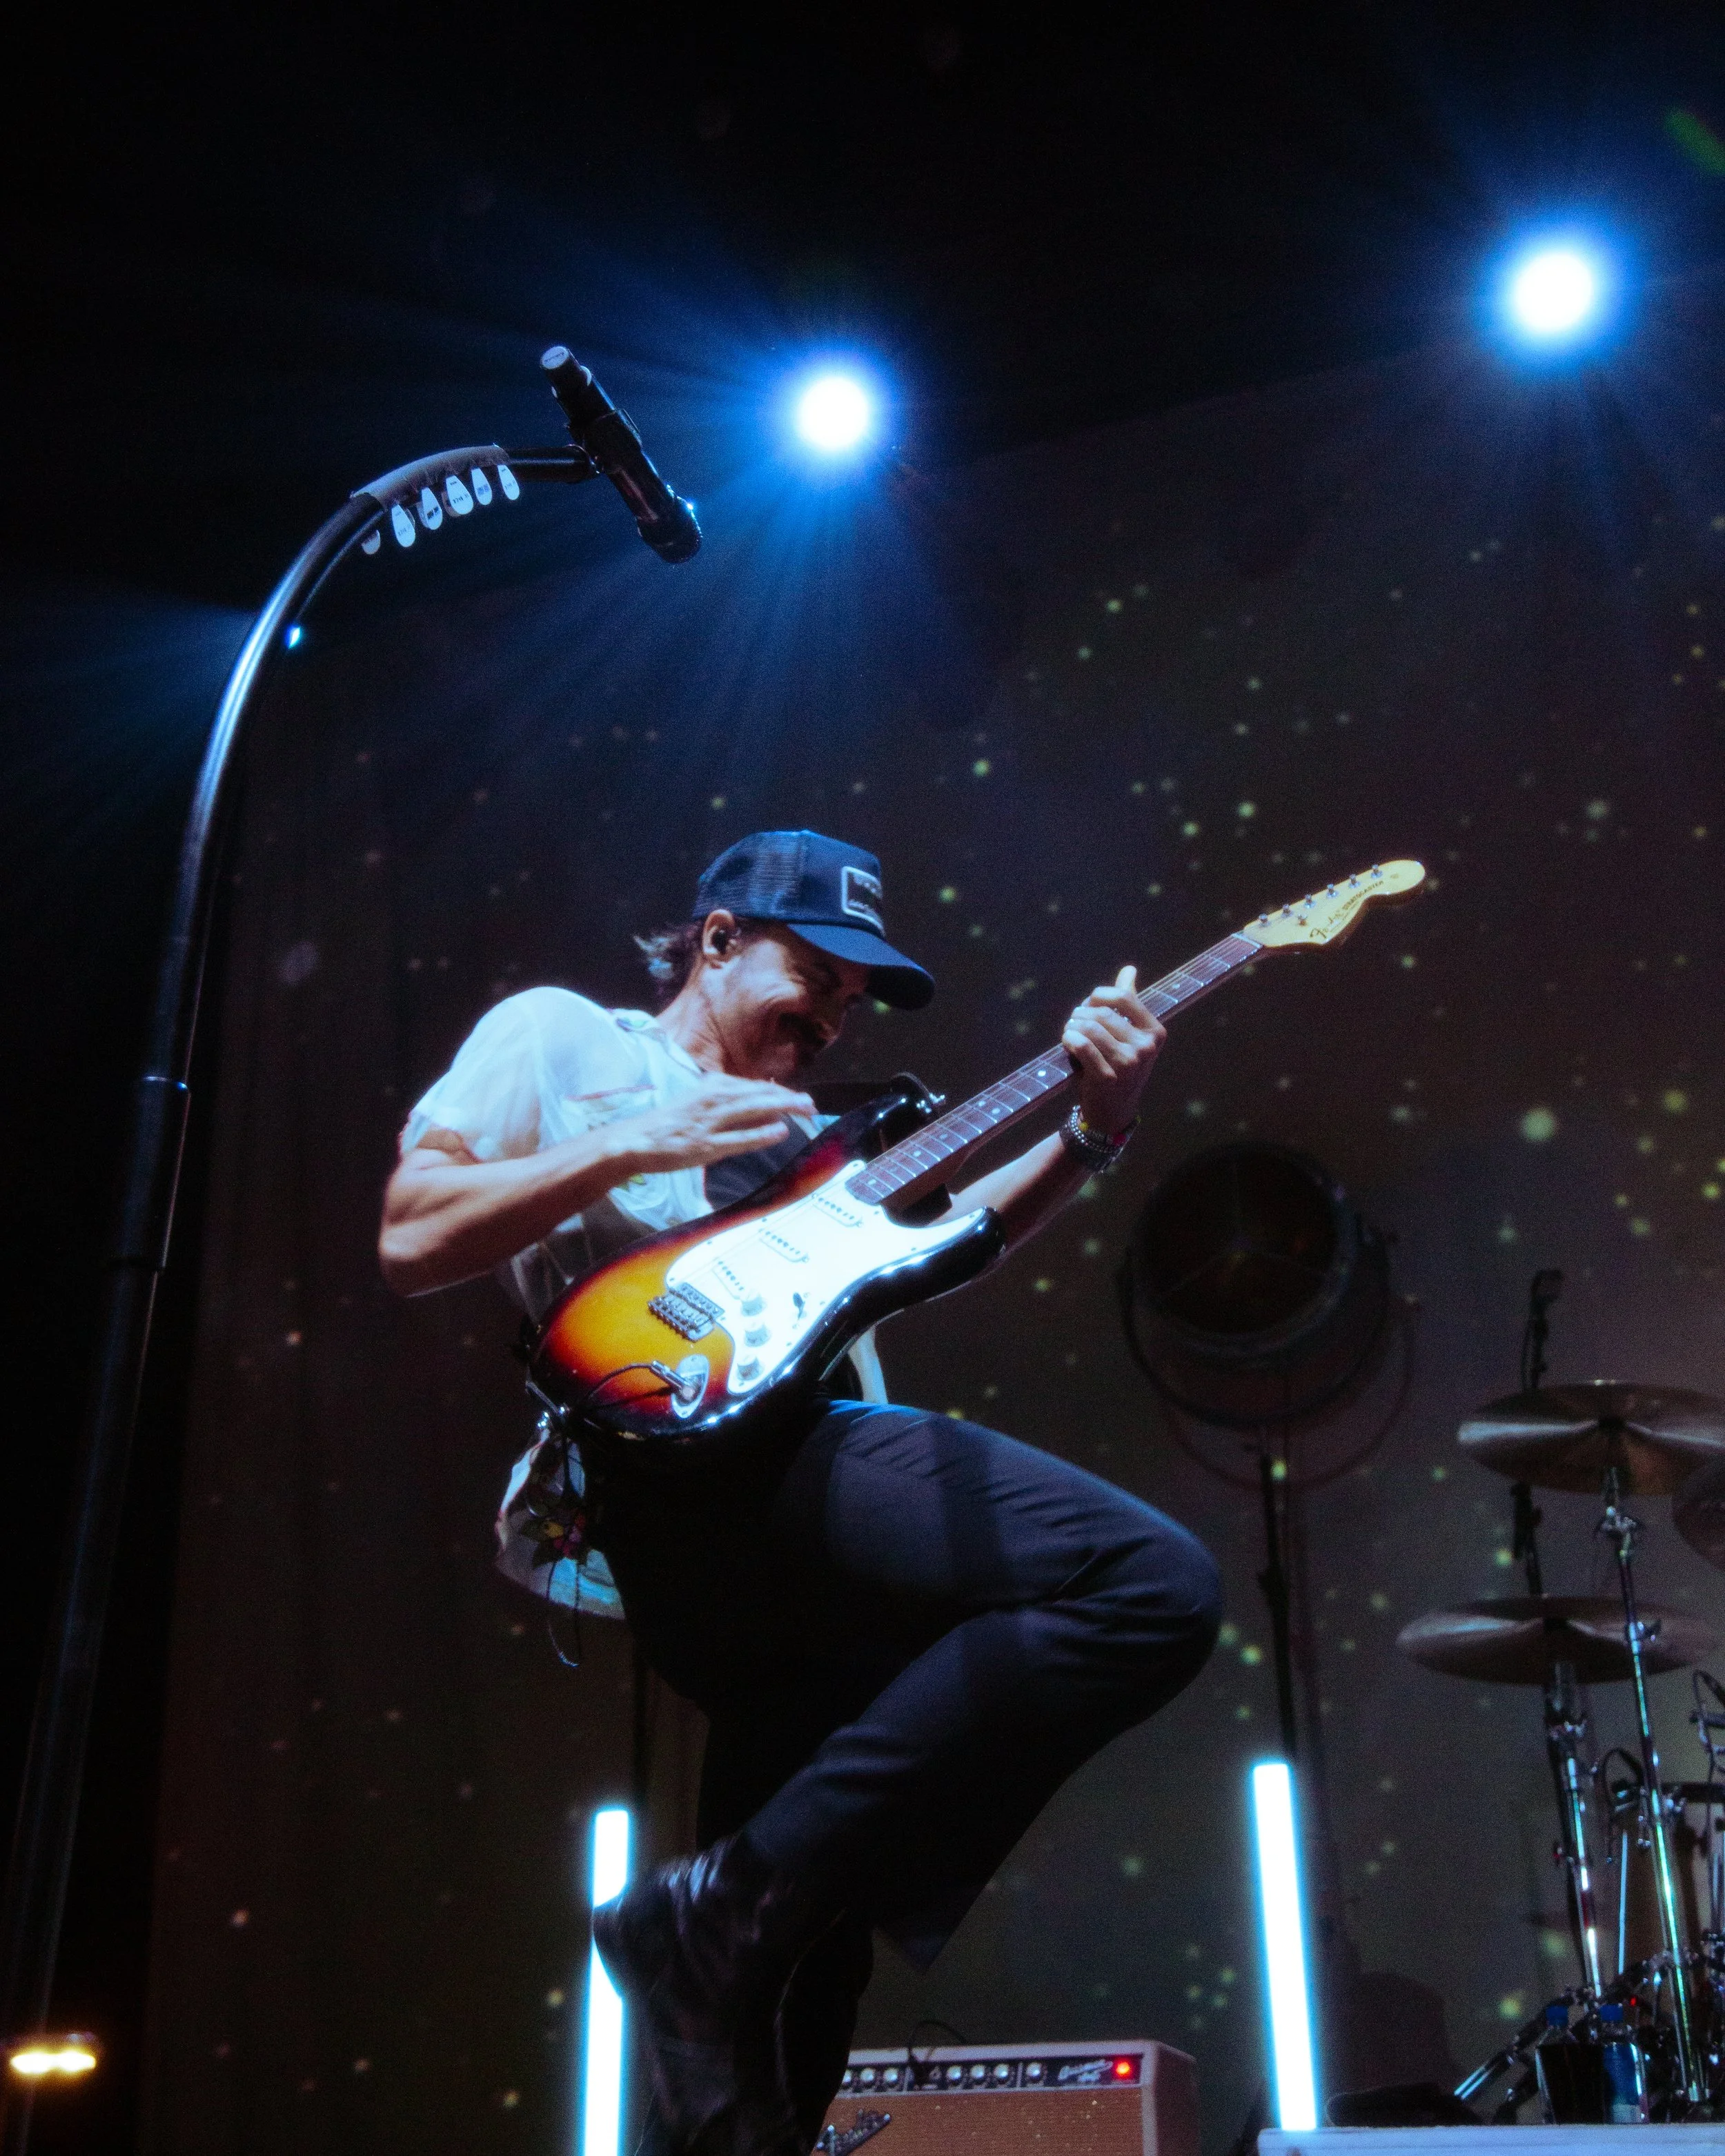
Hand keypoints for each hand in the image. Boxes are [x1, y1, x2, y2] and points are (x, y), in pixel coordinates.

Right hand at [629, 1075, 815, 1172]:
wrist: (634, 1139)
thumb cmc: (666, 1123)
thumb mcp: (697, 1104)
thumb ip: (725, 1103)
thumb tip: (758, 1106)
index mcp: (711, 1086)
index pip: (753, 1086)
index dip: (779, 1092)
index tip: (798, 1097)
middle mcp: (713, 1098)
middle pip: (759, 1094)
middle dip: (788, 1098)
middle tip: (812, 1104)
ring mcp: (710, 1121)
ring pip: (753, 1110)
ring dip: (782, 1108)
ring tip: (806, 1110)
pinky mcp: (705, 1144)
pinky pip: (738, 1137)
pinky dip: (760, 1133)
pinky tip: (780, 1131)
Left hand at [1062, 966, 1164, 1135]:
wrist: (1113, 1111)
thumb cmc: (1119, 1066)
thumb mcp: (1129, 1035)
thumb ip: (1129, 1002)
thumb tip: (1129, 969)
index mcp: (1155, 1032)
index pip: (1123, 997)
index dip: (1098, 995)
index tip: (1089, 1005)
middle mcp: (1146, 1047)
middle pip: (1102, 1012)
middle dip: (1081, 1013)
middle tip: (1074, 1022)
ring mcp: (1128, 1063)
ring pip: (1090, 1027)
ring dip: (1072, 1026)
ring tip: (1070, 1032)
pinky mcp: (1107, 1076)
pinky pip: (1082, 1045)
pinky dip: (1069, 1040)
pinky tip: (1067, 1042)